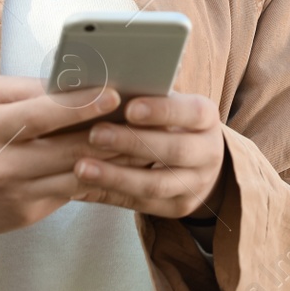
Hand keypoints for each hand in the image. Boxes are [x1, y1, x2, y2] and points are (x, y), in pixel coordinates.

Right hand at [0, 76, 142, 238]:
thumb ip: (30, 91)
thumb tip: (79, 83)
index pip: (40, 115)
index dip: (79, 105)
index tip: (114, 93)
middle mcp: (2, 165)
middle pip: (67, 150)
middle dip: (111, 133)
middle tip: (146, 117)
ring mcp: (17, 194)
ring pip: (78, 175)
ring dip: (116, 159)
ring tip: (146, 139)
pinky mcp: (30, 213)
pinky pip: (73, 192)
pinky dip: (102, 175)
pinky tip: (125, 162)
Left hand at [69, 92, 228, 219]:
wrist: (198, 162)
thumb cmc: (169, 121)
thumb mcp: (170, 104)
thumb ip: (147, 95)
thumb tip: (103, 82)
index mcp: (206, 119)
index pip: (191, 113)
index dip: (162, 111)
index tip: (129, 107)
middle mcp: (208, 153)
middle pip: (174, 151)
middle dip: (132, 143)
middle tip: (94, 134)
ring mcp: (196, 184)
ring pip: (156, 185)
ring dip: (116, 176)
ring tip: (81, 167)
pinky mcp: (177, 208)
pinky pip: (141, 204)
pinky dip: (110, 194)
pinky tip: (82, 187)